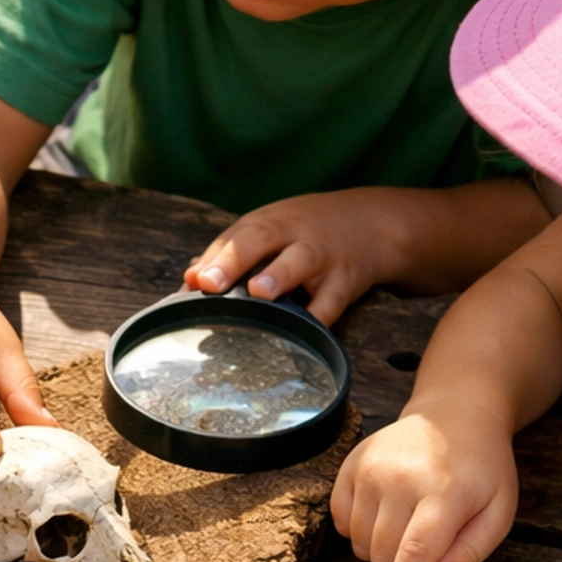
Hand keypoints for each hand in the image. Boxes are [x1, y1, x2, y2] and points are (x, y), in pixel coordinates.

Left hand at [184, 187, 407, 324]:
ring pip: (301, 262)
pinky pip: (330, 305)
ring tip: (260, 292)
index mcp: (267, 223)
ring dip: (279, 275)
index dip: (214, 259)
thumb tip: (189, 282)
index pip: (235, 237)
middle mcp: (292, 234)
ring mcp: (321, 257)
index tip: (195, 281)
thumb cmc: (304, 232)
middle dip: (234, 260)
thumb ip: (226, 255)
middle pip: (260, 239)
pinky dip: (316, 321)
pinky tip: (297, 338)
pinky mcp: (345, 283)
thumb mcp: (268, 231)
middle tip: (211, 284)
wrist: (372, 223)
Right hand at [331, 404, 518, 561]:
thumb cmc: (481, 468)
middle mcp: (401, 478)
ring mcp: (371, 469)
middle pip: (384, 555)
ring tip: (407, 522)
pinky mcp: (350, 466)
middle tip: (425, 544)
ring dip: (382, 549)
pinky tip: (385, 511)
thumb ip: (470, 553)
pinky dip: (361, 530)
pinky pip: (342, 522)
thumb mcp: (498, 512)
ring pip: (361, 544)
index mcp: (444, 492)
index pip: (416, 552)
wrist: (455, 413)